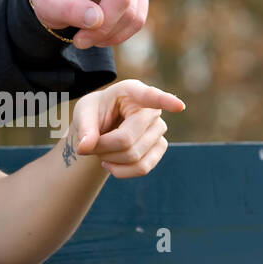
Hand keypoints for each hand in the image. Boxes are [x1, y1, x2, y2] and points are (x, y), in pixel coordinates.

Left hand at [29, 0, 150, 48]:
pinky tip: (99, 35)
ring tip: (85, 38)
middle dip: (102, 28)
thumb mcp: (47, 4)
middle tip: (79, 41)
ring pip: (133, 15)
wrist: (59, 0)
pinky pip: (137, 22)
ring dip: (109, 35)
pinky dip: (118, 36)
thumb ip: (68, 10)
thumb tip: (98, 19)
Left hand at [71, 79, 185, 177]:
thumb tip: (84, 147)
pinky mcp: (160, 147)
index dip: (165, 101)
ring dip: (110, 159)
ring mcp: (159, 129)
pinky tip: (110, 164)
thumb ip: (84, 128)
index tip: (179, 106)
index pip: (150, 97)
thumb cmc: (95, 113)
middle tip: (89, 144)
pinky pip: (142, 168)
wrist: (103, 127)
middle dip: (102, 147)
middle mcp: (151, 109)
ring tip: (101, 150)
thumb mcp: (83, 113)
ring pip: (134, 156)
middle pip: (126, 139)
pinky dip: (120, 171)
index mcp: (132, 92)